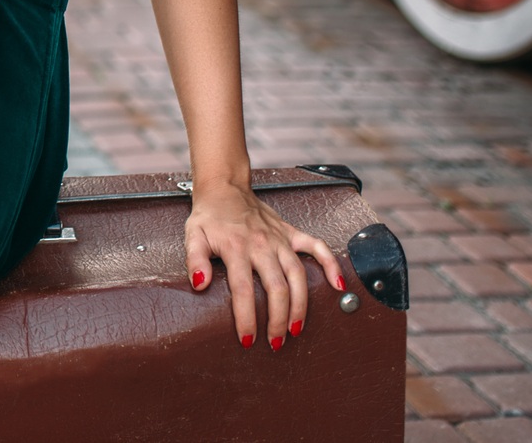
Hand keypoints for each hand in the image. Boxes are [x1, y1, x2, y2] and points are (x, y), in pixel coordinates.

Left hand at [184, 181, 345, 349]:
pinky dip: (331, 265)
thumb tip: (199, 284)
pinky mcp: (291, 233)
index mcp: (237, 248)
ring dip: (301, 305)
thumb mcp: (193, 236)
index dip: (247, 318)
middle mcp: (262, 244)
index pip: (244, 289)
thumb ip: (195, 259)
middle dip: (278, 319)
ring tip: (297, 329)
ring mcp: (280, 239)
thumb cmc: (210, 217)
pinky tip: (338, 285)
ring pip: (298, 275)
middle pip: (277, 287)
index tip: (248, 340)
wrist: (224, 189)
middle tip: (276, 343)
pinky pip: (317, 247)